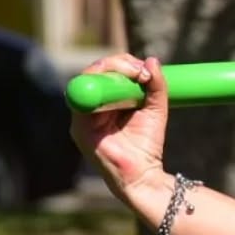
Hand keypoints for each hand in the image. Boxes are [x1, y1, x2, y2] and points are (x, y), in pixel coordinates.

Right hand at [69, 53, 168, 200]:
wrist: (143, 174)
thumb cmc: (147, 144)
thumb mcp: (156, 109)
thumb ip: (156, 85)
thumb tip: (151, 60)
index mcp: (106, 100)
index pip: (107, 72)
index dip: (123, 63)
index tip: (144, 67)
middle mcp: (91, 106)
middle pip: (95, 72)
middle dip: (118, 64)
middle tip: (140, 70)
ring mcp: (82, 117)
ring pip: (87, 81)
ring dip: (111, 72)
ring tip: (135, 76)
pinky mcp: (79, 128)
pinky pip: (82, 101)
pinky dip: (100, 89)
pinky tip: (121, 90)